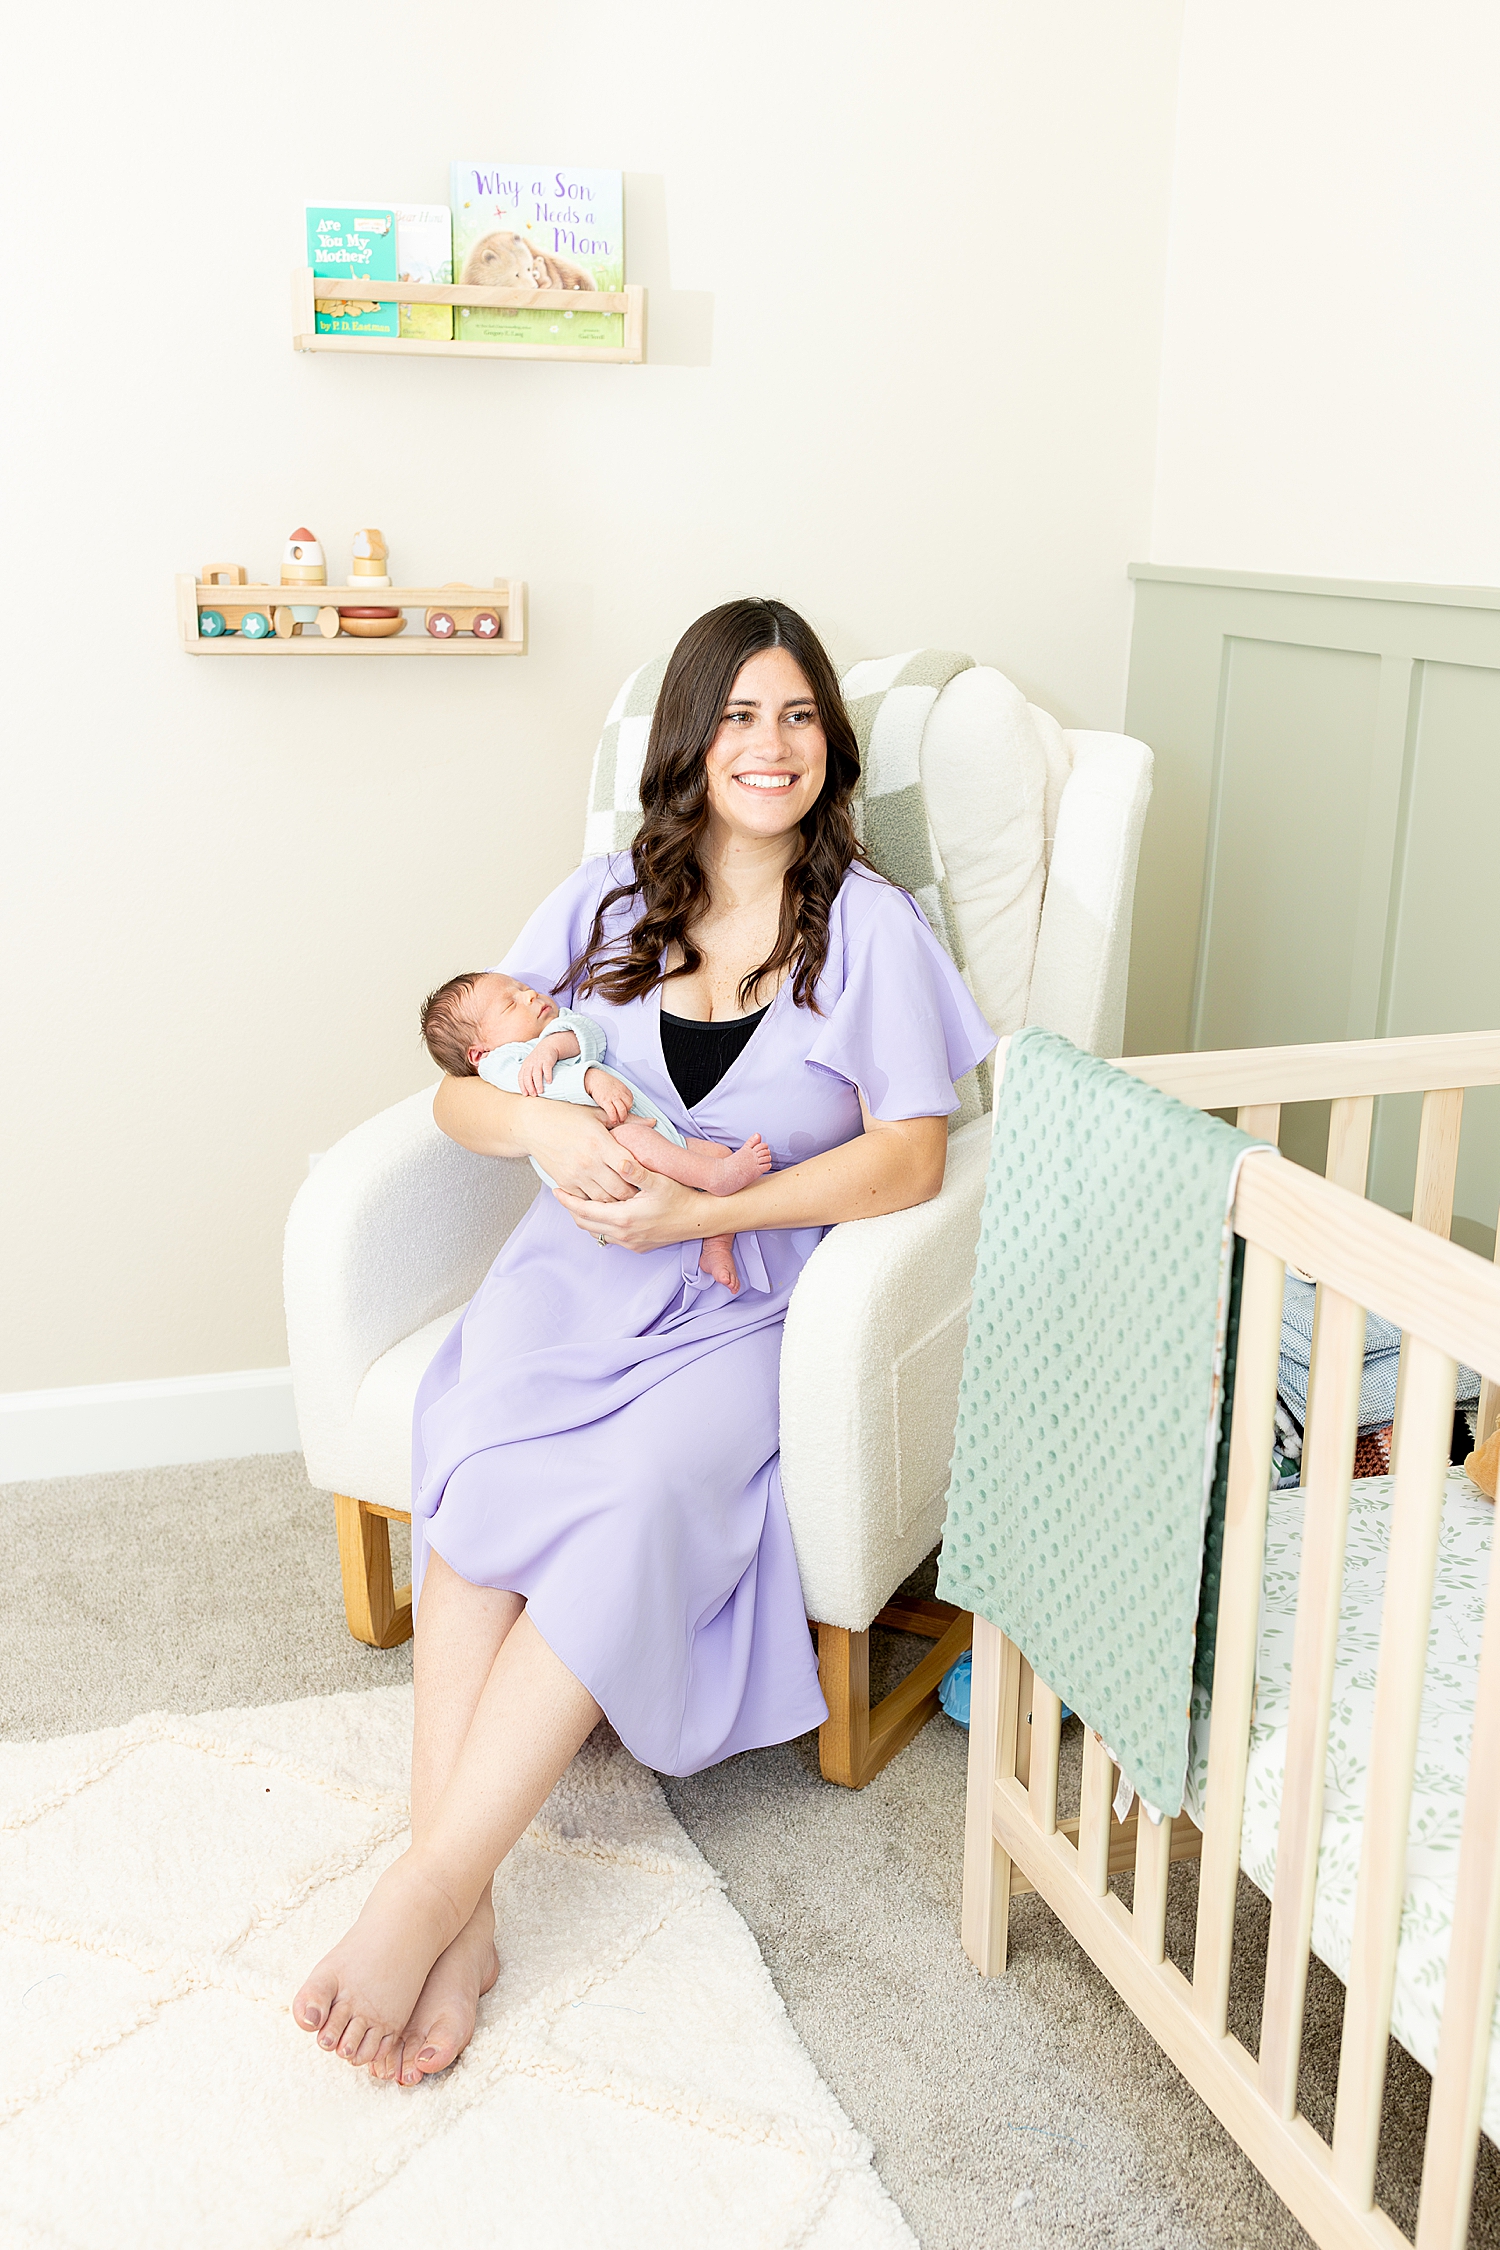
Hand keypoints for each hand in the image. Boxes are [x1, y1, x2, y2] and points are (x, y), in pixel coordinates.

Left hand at [519, 1033, 568, 1095]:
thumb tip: (528, 1090)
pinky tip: (549, 1082)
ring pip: (536, 1074)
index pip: (521, 1077)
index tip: (525, 1094)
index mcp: (525, 1066)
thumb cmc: (538, 1059)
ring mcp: (538, 1062)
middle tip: (533, 1095)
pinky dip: (547, 1075)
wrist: (548, 1046)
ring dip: (538, 1083)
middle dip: (530, 1086)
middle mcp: (530, 1064)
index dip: (522, 1086)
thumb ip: (528, 1075)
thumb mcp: (530, 1065)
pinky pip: (546, 1069)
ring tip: (540, 1091)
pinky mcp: (547, 1060)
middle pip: (527, 1076)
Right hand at [519, 1099, 646, 1200]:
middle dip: (633, 1195)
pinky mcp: (565, 1183)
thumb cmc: (566, 1115)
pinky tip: (604, 1199)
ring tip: (625, 1200)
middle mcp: (589, 1163)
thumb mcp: (597, 1114)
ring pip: (604, 1201)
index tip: (648, 1177)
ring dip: (616, 1202)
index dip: (642, 1176)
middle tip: (641, 1194)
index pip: (630, 1168)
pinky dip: (597, 1203)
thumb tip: (652, 1122)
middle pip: (620, 1191)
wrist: (533, 1124)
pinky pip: (586, 1202)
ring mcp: (576, 1175)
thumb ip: (626, 1121)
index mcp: (601, 1144)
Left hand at [555, 1169, 707, 1252]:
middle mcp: (623, 1234)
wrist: (700, 1219)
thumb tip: (619, 1161)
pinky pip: (610, 1238)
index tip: (556, 1190)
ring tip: (582, 1201)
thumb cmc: (680, 1197)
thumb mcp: (659, 1181)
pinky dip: (601, 1226)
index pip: (584, 1211)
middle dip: (572, 1209)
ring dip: (586, 1218)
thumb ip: (636, 1171)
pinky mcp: (637, 1247)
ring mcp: (630, 1243)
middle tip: (565, 1194)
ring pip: (596, 1233)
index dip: (567, 1200)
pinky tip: (604, 1212)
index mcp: (623, 1217)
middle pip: (585, 1224)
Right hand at [583, 1066, 633, 1125]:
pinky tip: (613, 1120)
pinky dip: (613, 1118)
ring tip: (619, 1121)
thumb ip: (622, 1091)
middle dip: (626, 1112)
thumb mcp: (617, 1084)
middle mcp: (619, 1093)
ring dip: (622, 1117)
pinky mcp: (605, 1101)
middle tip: (623, 1117)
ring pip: (622, 1110)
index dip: (628, 1106)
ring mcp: (612, 1097)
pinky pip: (612, 1112)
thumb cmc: (604, 1082)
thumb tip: (624, 1100)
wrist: (594, 1078)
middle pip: (628, 1105)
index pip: (630, 1100)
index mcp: (623, 1089)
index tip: (624, 1110)